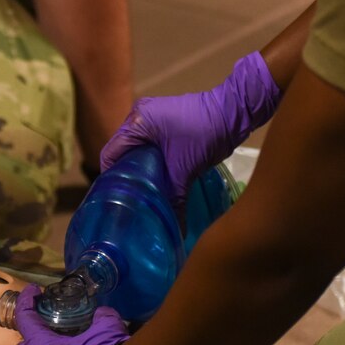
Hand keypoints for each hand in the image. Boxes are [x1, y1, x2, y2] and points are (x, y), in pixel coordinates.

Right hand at [100, 51, 280, 200]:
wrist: (233, 111)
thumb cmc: (206, 135)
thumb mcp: (186, 170)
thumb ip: (176, 200)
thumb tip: (178, 233)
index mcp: (137, 123)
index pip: (110, 154)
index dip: (111, 179)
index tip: (116, 199)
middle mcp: (137, 115)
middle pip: (121, 151)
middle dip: (125, 174)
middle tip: (129, 198)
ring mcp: (149, 114)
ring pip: (134, 147)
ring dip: (137, 166)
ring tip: (140, 190)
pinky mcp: (161, 118)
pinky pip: (146, 141)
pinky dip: (148, 157)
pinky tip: (154, 175)